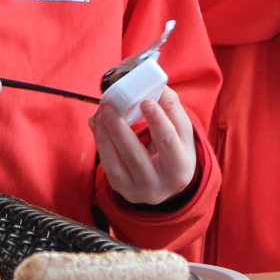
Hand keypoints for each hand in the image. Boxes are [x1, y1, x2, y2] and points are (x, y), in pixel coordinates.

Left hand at [92, 85, 198, 205]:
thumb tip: (159, 88)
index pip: (168, 143)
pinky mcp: (121, 189)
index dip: (157, 122)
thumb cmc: (176, 152)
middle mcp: (159, 185)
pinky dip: (100, 143)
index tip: (145, 101)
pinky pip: (107, 166)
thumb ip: (172, 110)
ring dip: (105, 135)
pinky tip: (97, 125)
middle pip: (136, 156)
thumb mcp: (182, 134)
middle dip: (120, 129)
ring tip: (100, 112)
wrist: (168, 184)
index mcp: (181, 169)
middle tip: (109, 106)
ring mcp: (137, 191)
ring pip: (116, 163)